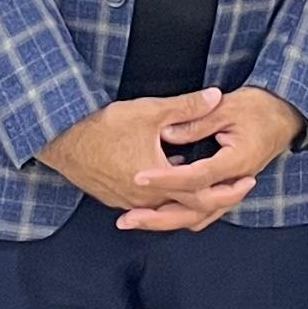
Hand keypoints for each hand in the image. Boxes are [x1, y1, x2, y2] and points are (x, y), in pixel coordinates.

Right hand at [42, 91, 238, 215]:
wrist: (61, 140)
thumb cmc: (103, 126)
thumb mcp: (150, 111)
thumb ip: (187, 106)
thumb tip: (215, 96)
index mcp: (158, 182)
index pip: (202, 196)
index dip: (228, 189)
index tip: (246, 180)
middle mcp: (145, 200)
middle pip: (190, 211)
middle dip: (216, 199)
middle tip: (237, 187)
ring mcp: (129, 203)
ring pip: (169, 211)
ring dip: (190, 201)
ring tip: (210, 185)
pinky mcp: (116, 200)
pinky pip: (150, 207)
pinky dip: (168, 199)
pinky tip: (173, 179)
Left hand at [125, 87, 307, 234]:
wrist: (284, 116)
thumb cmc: (258, 108)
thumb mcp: (226, 106)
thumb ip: (195, 120)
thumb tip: (165, 132)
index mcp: (235, 162)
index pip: (194, 177)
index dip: (165, 178)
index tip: (138, 178)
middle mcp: (234, 183)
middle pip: (193, 211)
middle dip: (157, 217)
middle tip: (126, 219)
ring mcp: (231, 191)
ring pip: (196, 217)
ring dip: (164, 222)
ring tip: (133, 221)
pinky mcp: (225, 191)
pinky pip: (200, 213)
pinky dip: (178, 215)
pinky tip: (156, 210)